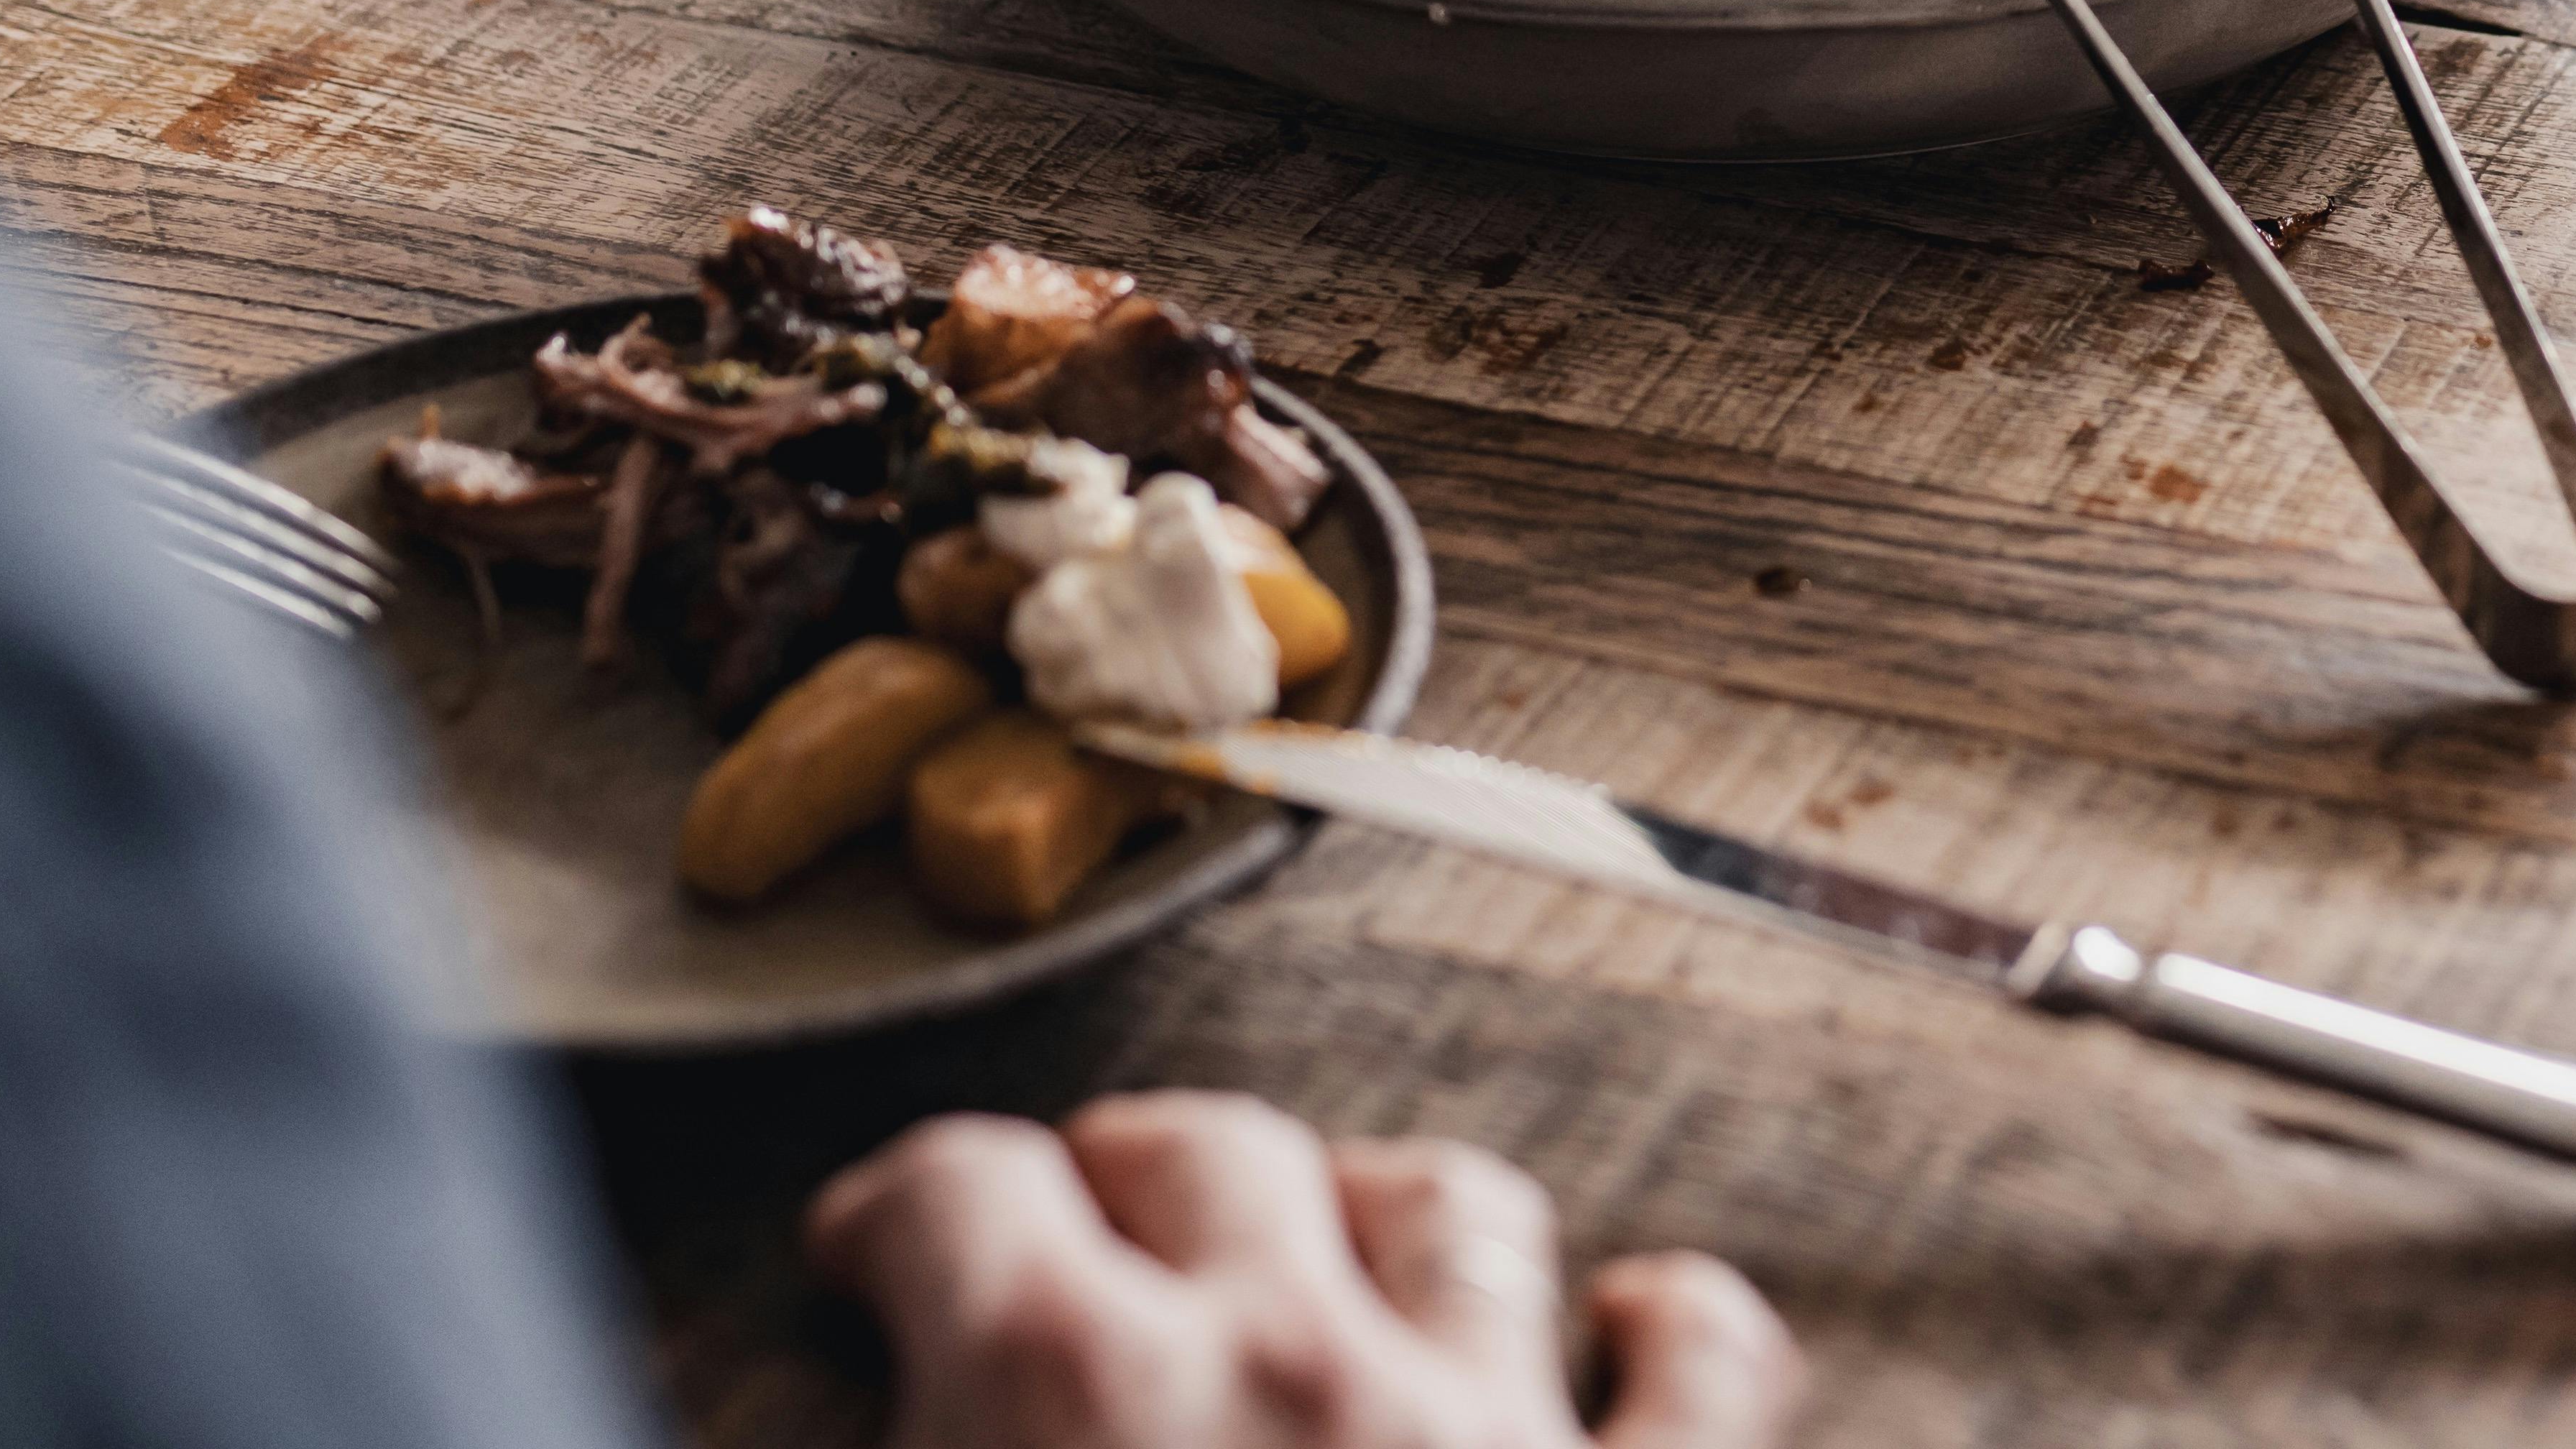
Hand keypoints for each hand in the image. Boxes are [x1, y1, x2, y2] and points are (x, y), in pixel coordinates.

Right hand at [809, 1094, 1798, 1448]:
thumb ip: (895, 1435)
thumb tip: (872, 1398)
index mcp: (1058, 1396)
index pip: (955, 1196)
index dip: (902, 1216)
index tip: (881, 1249)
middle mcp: (1288, 1374)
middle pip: (1209, 1156)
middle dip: (1134, 1177)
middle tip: (1093, 1236)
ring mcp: (1490, 1436)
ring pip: (1451, 1211)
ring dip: (1375, 1217)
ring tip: (1330, 1258)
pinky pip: (1703, 1375)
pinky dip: (1672, 1333)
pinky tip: (1636, 1324)